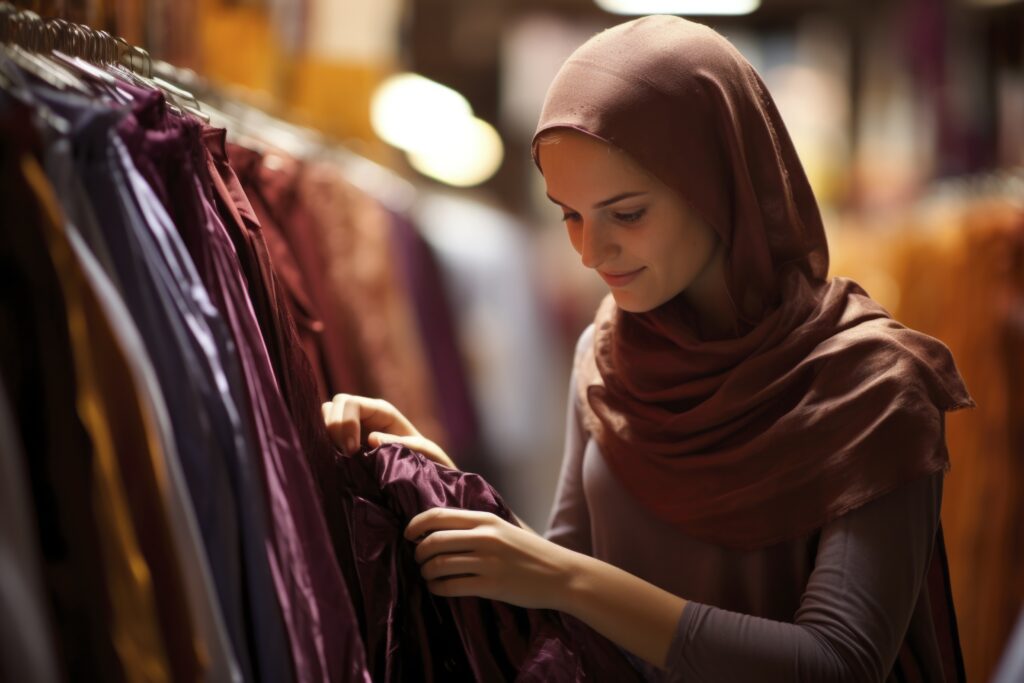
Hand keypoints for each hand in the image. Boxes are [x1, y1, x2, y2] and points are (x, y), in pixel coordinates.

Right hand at [322, 393, 455, 468]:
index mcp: (382, 412)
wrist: (426, 479)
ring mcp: (354, 428)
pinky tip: (335, 460)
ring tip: (339, 457)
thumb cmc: (429, 463)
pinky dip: (325, 444)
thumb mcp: (425, 453)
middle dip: (333, 428)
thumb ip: (403, 443)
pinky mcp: (346, 443)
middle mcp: (365, 415)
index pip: (351, 403)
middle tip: (346, 455)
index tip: (352, 451)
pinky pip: (326, 435)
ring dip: (327, 435)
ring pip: (327, 416)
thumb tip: (372, 438)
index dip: (345, 423)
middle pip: (335, 405)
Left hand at [405, 508, 575, 610]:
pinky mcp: (491, 585)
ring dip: (426, 572)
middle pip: (434, 541)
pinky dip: (438, 588)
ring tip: (428, 575)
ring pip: (439, 565)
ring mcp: (488, 562)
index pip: (438, 515)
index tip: (408, 534)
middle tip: (418, 559)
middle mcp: (485, 537)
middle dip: (418, 552)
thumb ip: (476, 527)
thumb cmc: (529, 552)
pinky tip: (438, 588)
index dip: (416, 524)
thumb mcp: (503, 528)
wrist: (560, 574)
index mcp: (486, 519)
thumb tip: (438, 529)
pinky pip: (451, 586)